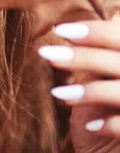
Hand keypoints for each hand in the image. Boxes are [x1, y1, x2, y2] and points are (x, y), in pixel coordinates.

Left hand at [39, 13, 119, 152]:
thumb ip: (96, 58)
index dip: (96, 31)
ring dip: (89, 92)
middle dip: (83, 57)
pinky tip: (91, 126)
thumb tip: (72, 32)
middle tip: (46, 54)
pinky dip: (111, 125)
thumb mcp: (101, 83)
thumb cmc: (105, 114)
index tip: (60, 30)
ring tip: (57, 93)